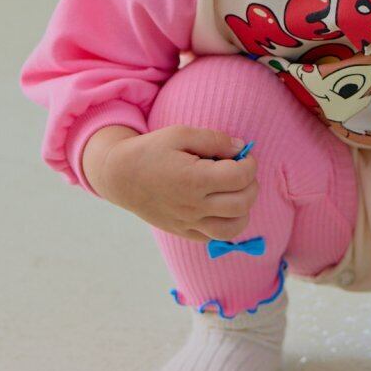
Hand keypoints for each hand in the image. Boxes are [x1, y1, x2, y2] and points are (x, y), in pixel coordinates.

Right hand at [88, 125, 258, 241]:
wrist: (119, 176)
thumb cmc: (151, 151)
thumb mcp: (181, 133)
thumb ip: (215, 140)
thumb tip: (241, 148)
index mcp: (194, 180)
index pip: (241, 177)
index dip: (250, 163)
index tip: (242, 155)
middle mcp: (193, 206)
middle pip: (243, 203)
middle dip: (251, 184)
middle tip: (241, 171)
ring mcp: (189, 223)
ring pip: (234, 228)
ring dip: (244, 208)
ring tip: (235, 192)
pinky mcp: (184, 232)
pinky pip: (216, 237)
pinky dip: (227, 223)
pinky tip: (220, 205)